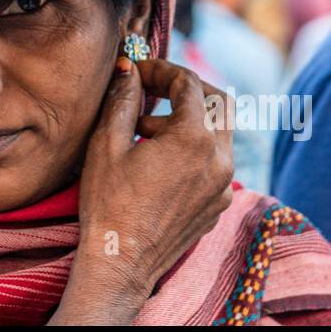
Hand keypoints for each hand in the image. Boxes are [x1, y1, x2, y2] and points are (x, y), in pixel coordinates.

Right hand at [48, 58, 233, 325]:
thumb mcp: (107, 143)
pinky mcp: (218, 204)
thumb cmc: (109, 203)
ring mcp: (223, 185)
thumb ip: (123, 99)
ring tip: (145, 130)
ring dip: (189, 120)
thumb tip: (129, 68)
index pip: (189, 83)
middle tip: (154, 89)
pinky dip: (193, 148)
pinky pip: (215, 161)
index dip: (162, 69)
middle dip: (187, 89)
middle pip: (219, 102)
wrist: (121, 263)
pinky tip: (158, 160)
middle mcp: (219, 160)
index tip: (138, 71)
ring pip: (219, 132)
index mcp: (194, 140)